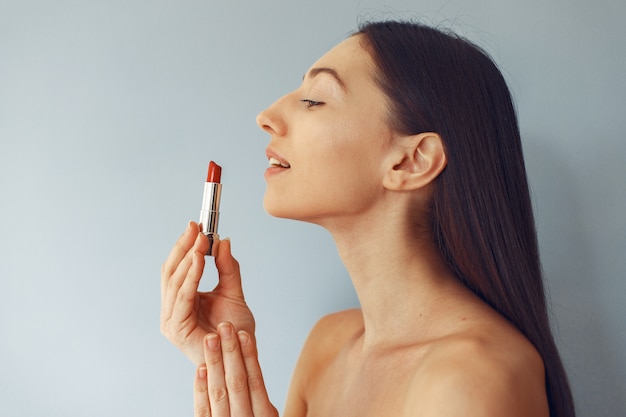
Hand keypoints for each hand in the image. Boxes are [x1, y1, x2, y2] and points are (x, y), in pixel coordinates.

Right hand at [161, 222, 254, 364]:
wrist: (243, 355)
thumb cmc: (236, 331)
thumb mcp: (233, 291)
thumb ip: (227, 268)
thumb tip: (223, 241)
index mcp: (181, 302)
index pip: (177, 268)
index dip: (184, 246)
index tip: (196, 226)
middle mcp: (172, 311)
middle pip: (170, 272)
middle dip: (183, 247)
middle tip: (196, 228)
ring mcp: (171, 321)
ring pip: (174, 282)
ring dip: (187, 258)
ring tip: (200, 240)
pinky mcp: (176, 330)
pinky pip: (182, 297)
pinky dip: (190, 276)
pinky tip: (199, 259)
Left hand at [194, 322, 277, 416]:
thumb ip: (264, 404)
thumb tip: (265, 381)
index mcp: (263, 416)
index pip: (256, 382)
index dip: (250, 357)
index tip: (244, 333)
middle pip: (237, 382)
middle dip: (231, 352)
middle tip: (225, 327)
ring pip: (219, 391)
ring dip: (214, 362)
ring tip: (210, 339)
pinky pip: (203, 409)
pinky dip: (201, 389)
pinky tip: (201, 368)